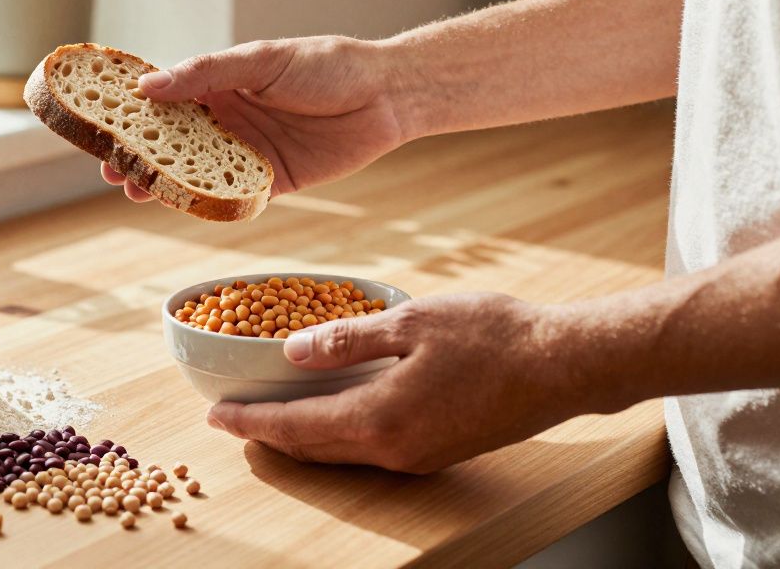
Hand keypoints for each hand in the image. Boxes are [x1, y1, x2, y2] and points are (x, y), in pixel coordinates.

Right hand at [101, 36, 406, 201]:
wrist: (386, 96)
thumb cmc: (327, 65)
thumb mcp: (262, 60)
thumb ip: (207, 72)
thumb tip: (148, 86)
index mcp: (221, 82)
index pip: (165, 98)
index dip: (132, 113)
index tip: (99, 124)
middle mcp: (229, 117)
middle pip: (174, 140)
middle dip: (141, 155)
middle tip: (111, 169)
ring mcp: (249, 150)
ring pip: (198, 171)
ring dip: (167, 182)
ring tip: (136, 192)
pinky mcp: (274, 181)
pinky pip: (234, 195)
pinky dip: (209, 202)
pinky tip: (185, 207)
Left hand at [206, 293, 594, 473]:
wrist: (564, 367)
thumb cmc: (494, 337)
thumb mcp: (411, 322)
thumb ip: (347, 340)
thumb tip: (292, 352)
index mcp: (379, 420)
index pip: (296, 426)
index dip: (251, 421)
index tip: (215, 416)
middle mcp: (394, 451)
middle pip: (313, 449)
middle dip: (268, 434)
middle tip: (233, 419)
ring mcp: (419, 457)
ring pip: (342, 453)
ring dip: (303, 437)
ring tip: (271, 418)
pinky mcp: (439, 451)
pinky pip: (371, 450)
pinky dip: (338, 435)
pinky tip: (333, 413)